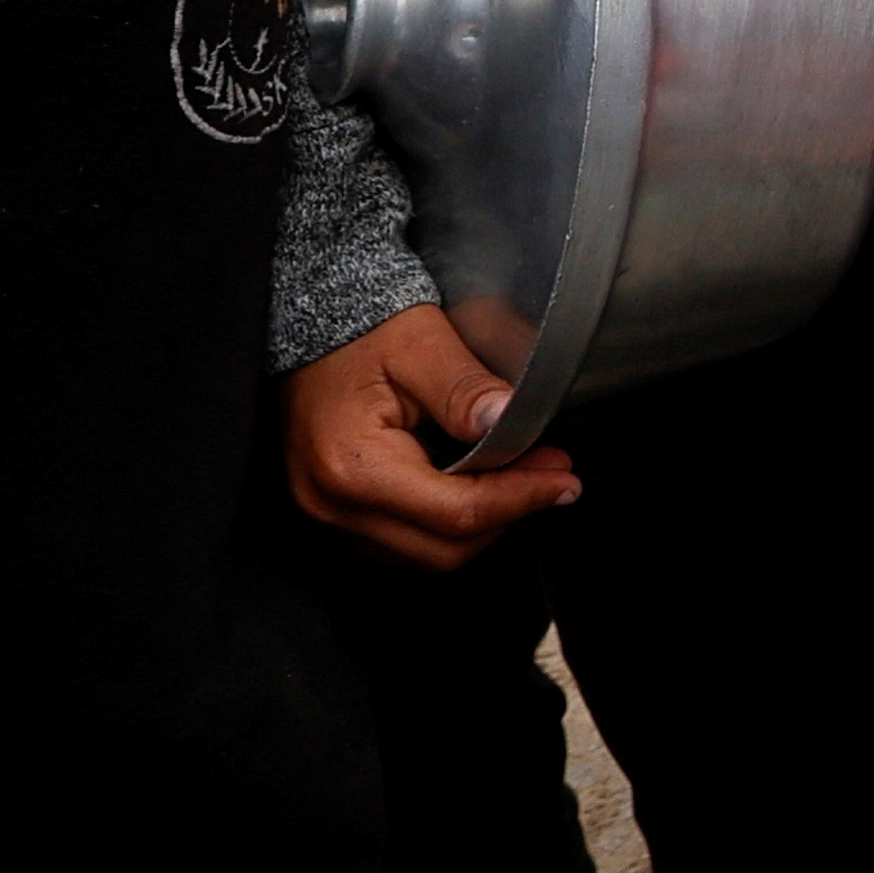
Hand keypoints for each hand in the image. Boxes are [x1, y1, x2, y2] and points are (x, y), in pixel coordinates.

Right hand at [284, 304, 580, 569]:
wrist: (309, 319)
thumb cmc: (361, 328)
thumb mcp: (422, 342)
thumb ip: (465, 388)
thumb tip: (509, 421)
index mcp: (352, 465)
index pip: (455, 512)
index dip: (520, 498)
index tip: (564, 482)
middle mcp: (332, 503)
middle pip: (441, 548)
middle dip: (507, 514)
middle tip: (551, 476)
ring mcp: (327, 511)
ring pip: (423, 554)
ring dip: (480, 524)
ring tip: (521, 478)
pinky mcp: (334, 508)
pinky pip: (400, 541)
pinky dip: (446, 523)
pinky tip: (475, 484)